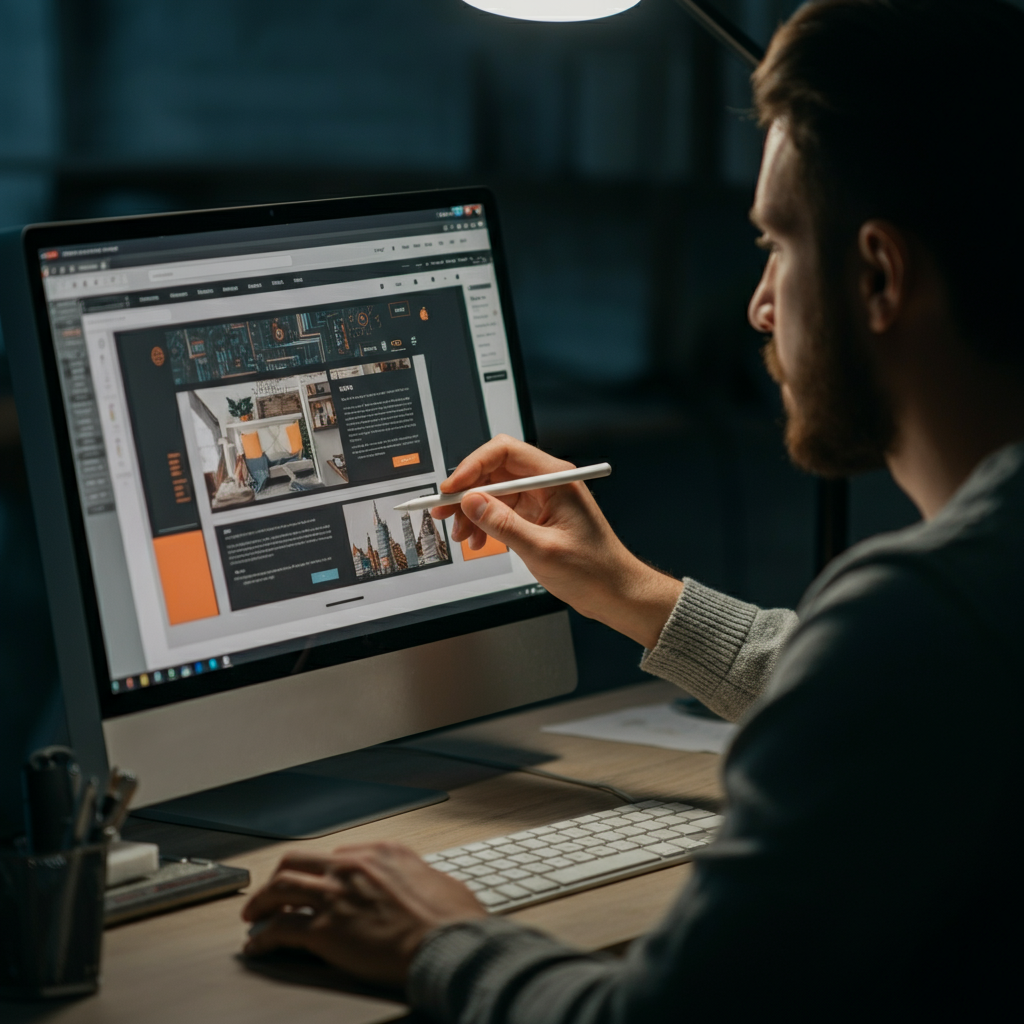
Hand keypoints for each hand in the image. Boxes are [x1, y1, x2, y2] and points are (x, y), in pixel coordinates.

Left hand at [242, 842, 486, 987]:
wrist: (446, 944)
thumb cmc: (451, 919)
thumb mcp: (439, 880)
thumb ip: (418, 877)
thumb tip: (422, 885)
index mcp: (381, 851)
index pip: (335, 854)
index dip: (320, 871)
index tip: (314, 882)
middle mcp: (353, 867)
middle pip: (297, 860)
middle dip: (280, 876)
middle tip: (272, 893)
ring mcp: (336, 896)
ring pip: (280, 888)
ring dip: (261, 903)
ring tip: (253, 916)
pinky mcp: (325, 931)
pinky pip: (280, 930)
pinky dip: (263, 939)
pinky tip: (257, 948)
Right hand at [434, 435, 682, 648]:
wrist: (616, 592)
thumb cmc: (594, 571)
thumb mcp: (542, 549)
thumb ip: (503, 524)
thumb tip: (471, 501)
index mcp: (556, 479)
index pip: (504, 452)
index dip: (472, 466)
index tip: (452, 488)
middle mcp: (549, 483)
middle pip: (495, 471)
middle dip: (466, 491)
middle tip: (442, 511)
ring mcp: (543, 499)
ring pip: (495, 492)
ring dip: (472, 511)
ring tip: (460, 535)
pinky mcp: (538, 516)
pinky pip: (503, 510)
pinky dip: (485, 524)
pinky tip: (477, 541)